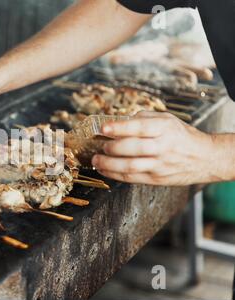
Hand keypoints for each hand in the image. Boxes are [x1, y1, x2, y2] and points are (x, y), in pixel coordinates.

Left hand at [91, 112, 218, 185]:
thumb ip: (144, 118)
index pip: (140, 127)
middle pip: (133, 148)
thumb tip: (120, 120)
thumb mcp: (167, 120)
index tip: (104, 128)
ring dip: (109, 164)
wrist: (205, 158)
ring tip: (96, 160)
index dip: (120, 127)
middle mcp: (163, 146)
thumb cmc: (182, 137)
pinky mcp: (156, 179)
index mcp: (165, 128)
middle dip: (112, 148)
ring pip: (130, 166)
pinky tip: (104, 169)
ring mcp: (159, 165)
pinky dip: (114, 174)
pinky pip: (131, 178)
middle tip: (101, 146)